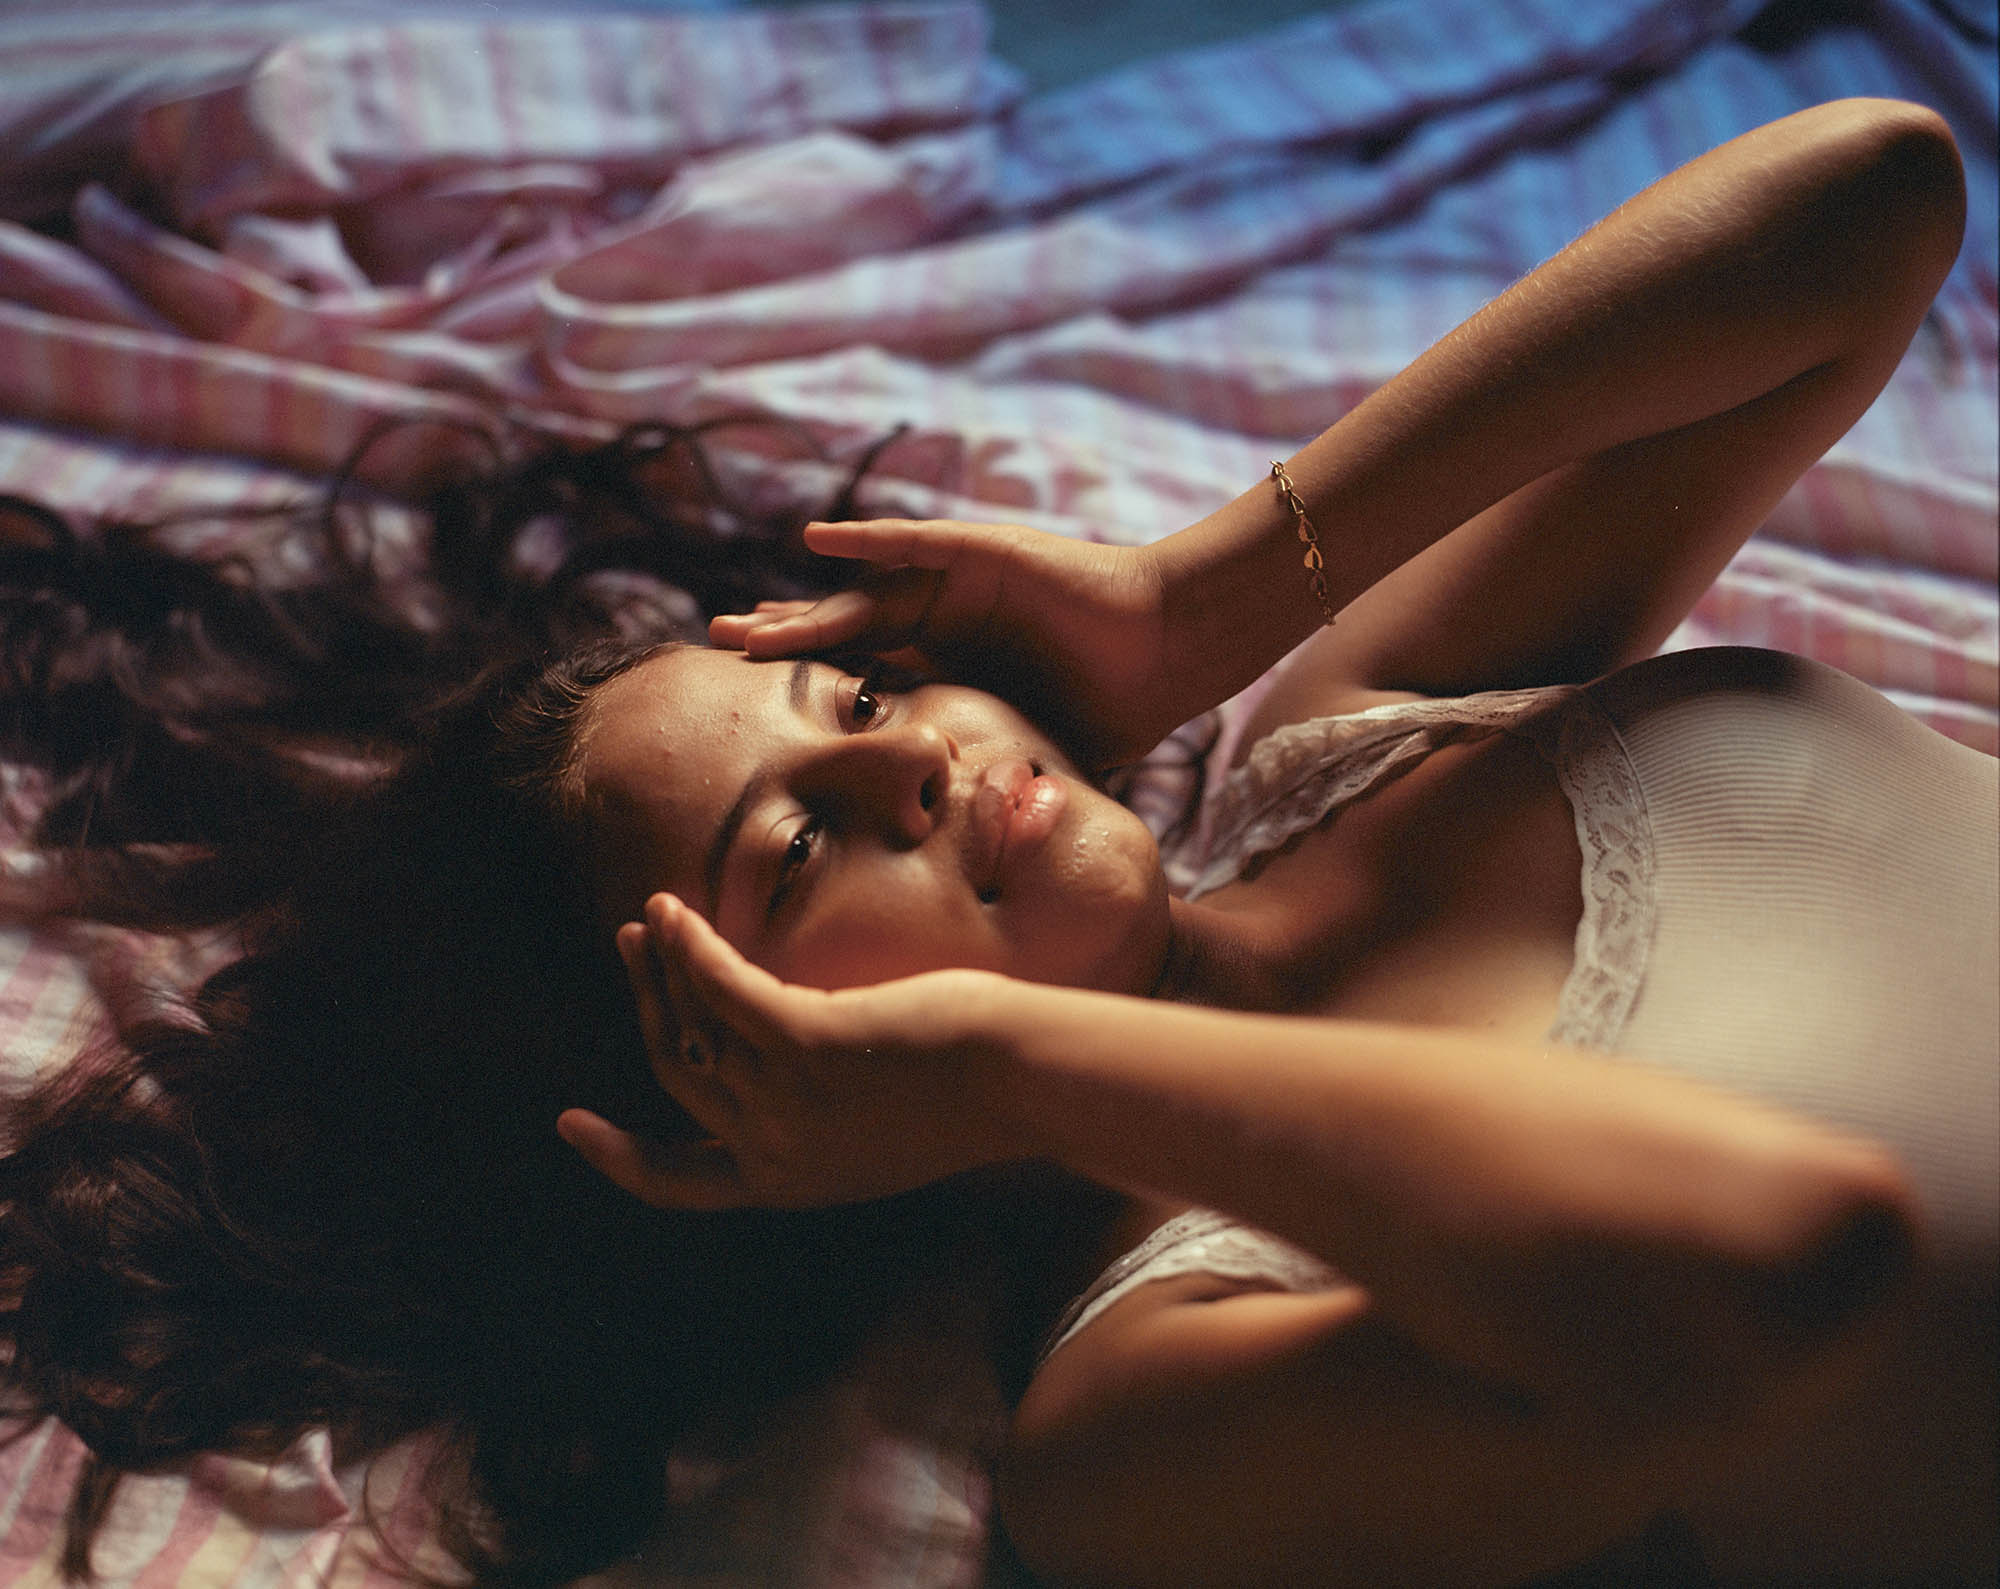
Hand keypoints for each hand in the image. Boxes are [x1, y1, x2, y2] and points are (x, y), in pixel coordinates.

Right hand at [557, 893, 1014, 1209]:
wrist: (1027, 1077)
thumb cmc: (976, 1088)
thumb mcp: (883, 1116)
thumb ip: (821, 1104)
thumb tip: (783, 1050)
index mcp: (795, 1182)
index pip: (685, 1184)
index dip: (622, 1160)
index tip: (574, 1125)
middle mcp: (778, 1153)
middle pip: (679, 1077)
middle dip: (644, 1010)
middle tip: (629, 953)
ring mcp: (789, 1102)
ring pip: (692, 1029)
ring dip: (661, 965)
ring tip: (650, 919)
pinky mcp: (806, 1044)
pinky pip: (720, 990)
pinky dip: (688, 948)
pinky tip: (673, 913)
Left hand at [708, 519, 1176, 770]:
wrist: (1166, 649)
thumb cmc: (1112, 706)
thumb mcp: (1029, 754)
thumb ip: (992, 785)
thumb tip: (971, 862)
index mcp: (948, 666)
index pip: (863, 682)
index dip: (810, 697)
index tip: (753, 720)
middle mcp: (943, 622)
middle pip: (844, 636)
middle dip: (783, 649)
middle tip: (719, 657)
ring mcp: (958, 585)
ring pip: (862, 597)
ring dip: (803, 610)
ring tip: (744, 623)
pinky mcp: (983, 554)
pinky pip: (915, 544)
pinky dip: (866, 540)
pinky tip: (815, 539)